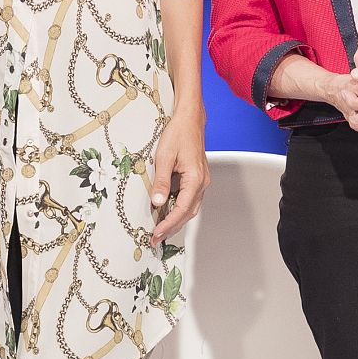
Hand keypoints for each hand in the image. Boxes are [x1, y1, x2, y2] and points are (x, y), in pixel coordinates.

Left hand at [150, 109, 209, 243]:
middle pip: (188, 213)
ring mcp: (201, 181)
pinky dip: (178, 209)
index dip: (168, 223)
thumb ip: (162, 182)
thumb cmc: (178, 133)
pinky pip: (189, 199)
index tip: (157, 233)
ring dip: (176, 220)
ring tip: (160, 230)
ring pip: (190, 208)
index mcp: (195, 178)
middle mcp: (202, 182)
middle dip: (172, 227)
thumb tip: (158, 203)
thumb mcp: (164, 157)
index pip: (182, 209)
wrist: (189, 119)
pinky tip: (167, 212)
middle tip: (155, 238)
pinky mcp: (197, 178)